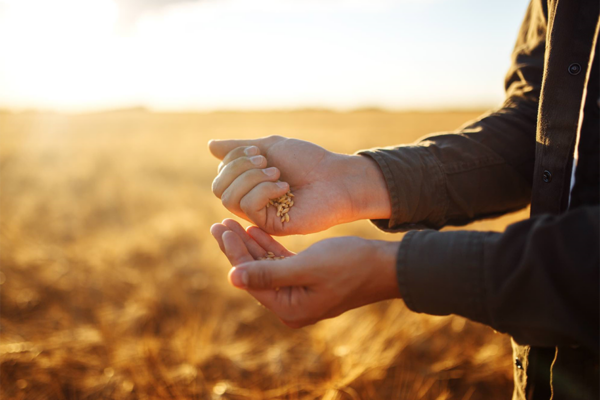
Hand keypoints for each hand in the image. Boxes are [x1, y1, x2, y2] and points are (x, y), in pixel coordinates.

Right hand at [208, 136, 390, 234]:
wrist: (336, 176)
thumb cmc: (308, 161)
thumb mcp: (271, 146)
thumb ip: (240, 149)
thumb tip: (210, 146)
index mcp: (250, 184)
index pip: (221, 175)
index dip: (233, 160)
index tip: (259, 151)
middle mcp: (251, 201)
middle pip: (219, 188)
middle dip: (239, 168)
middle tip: (266, 161)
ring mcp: (261, 215)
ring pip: (230, 199)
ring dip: (252, 179)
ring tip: (277, 174)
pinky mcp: (271, 226)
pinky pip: (248, 208)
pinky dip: (263, 191)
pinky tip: (284, 187)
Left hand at [210, 219, 400, 327]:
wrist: (385, 266)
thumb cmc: (350, 264)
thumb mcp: (307, 267)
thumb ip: (269, 273)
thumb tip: (232, 278)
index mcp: (290, 309)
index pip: (252, 279)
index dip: (234, 253)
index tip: (221, 230)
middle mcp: (292, 305)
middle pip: (255, 273)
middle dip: (237, 248)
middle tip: (218, 224)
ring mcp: (300, 292)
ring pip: (266, 265)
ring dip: (250, 245)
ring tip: (230, 224)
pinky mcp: (308, 279)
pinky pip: (281, 262)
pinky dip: (268, 247)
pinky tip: (255, 231)